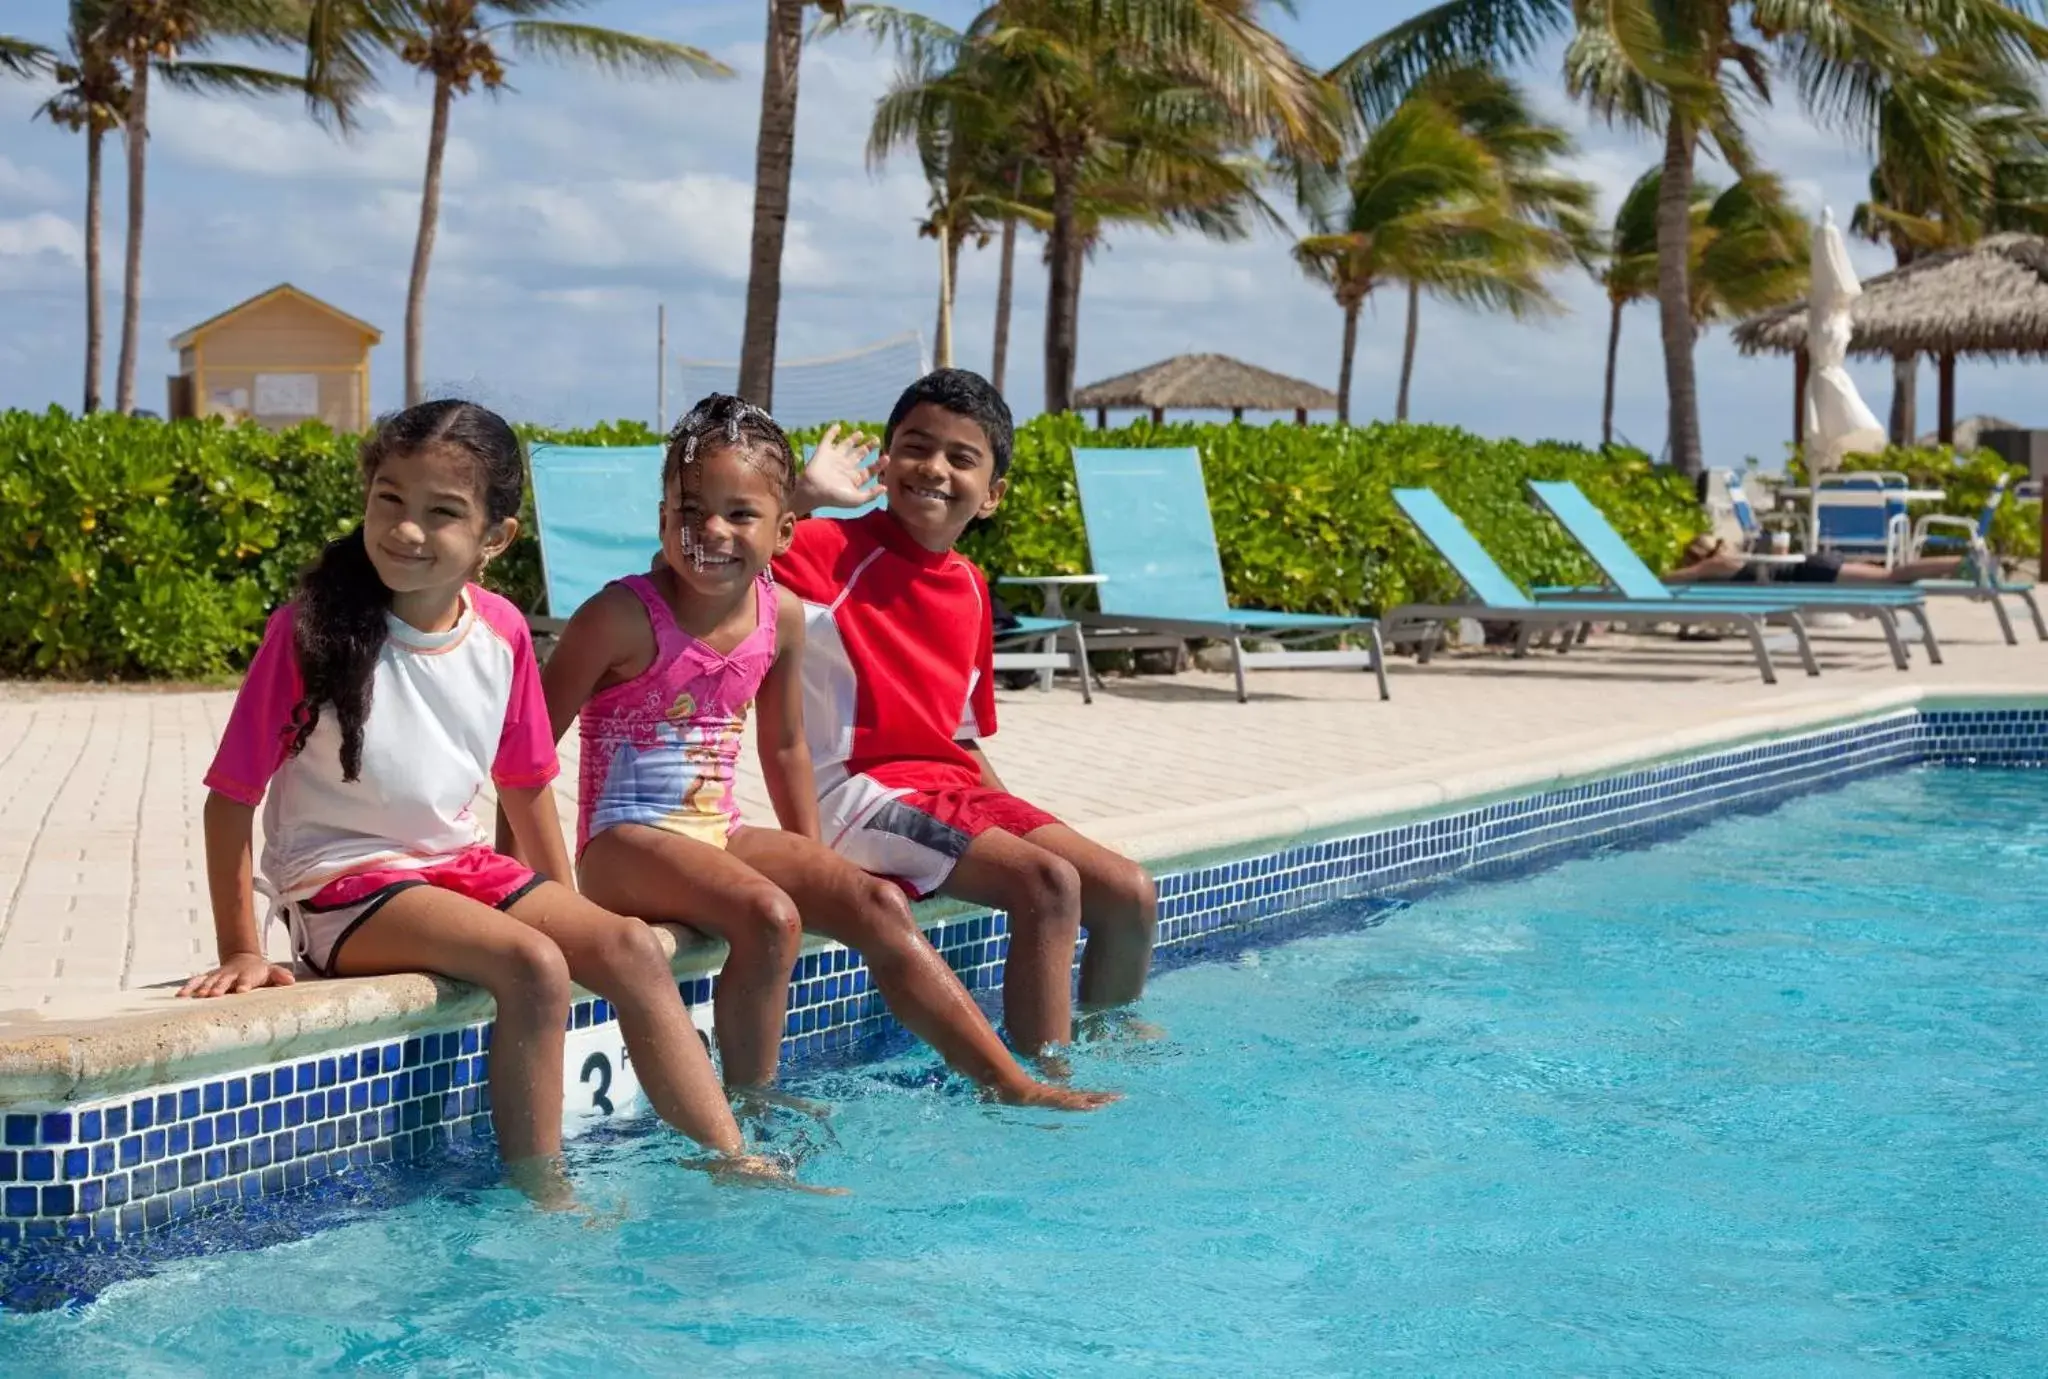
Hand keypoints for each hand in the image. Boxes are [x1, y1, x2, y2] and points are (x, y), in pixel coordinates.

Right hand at [177, 951, 294, 998]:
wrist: (244, 959)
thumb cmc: (259, 971)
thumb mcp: (271, 971)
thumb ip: (280, 975)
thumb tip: (291, 980)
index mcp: (247, 974)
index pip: (246, 980)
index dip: (244, 985)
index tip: (242, 991)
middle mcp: (230, 974)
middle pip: (224, 981)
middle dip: (219, 987)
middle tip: (213, 995)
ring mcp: (217, 976)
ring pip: (208, 981)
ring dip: (201, 988)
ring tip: (194, 997)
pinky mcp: (207, 978)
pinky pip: (195, 981)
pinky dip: (188, 987)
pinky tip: (179, 996)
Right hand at [795, 423, 880, 513]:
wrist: (815, 491)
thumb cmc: (836, 498)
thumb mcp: (857, 499)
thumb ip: (872, 494)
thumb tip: (885, 488)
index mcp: (854, 478)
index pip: (869, 469)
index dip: (878, 464)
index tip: (887, 457)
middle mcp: (846, 467)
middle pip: (860, 455)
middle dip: (868, 447)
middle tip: (876, 440)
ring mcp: (835, 458)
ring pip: (846, 446)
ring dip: (853, 439)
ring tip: (861, 433)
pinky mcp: (824, 452)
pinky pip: (828, 439)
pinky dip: (832, 432)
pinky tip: (838, 426)